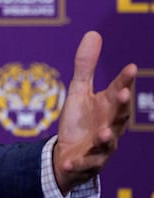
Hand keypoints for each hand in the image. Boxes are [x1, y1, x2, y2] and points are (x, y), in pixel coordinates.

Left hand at [53, 31, 137, 193]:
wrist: (68, 153)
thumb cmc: (80, 120)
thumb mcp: (79, 91)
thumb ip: (86, 66)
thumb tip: (93, 33)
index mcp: (109, 107)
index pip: (119, 91)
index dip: (125, 81)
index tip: (130, 67)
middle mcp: (110, 126)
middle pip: (119, 116)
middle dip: (122, 106)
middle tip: (122, 94)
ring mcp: (101, 147)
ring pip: (108, 143)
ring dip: (107, 138)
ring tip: (104, 132)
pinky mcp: (87, 163)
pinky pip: (83, 164)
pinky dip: (77, 164)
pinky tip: (67, 161)